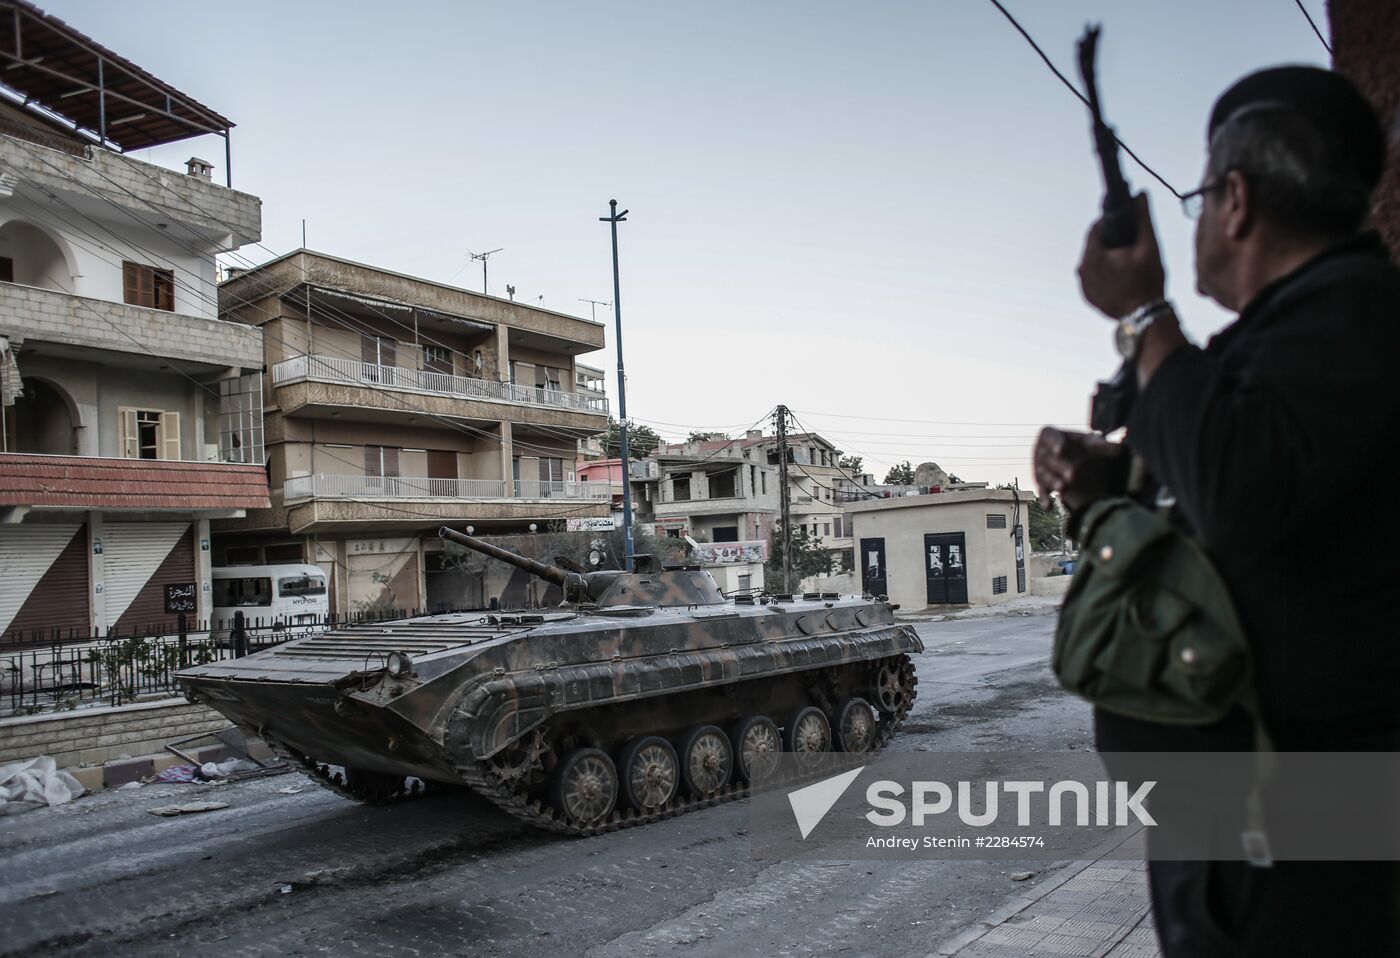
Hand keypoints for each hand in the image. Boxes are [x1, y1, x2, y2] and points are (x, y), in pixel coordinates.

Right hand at [1034, 427, 1125, 511]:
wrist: (1074, 460)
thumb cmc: (1080, 447)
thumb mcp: (1091, 445)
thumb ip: (1103, 446)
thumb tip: (1119, 448)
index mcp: (1052, 436)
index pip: (1048, 435)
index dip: (1053, 442)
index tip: (1060, 449)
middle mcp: (1043, 451)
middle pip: (1048, 458)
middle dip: (1060, 466)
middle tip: (1073, 475)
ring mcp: (1040, 468)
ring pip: (1044, 475)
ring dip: (1053, 482)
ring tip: (1064, 488)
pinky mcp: (1042, 483)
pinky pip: (1042, 490)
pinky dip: (1045, 498)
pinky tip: (1048, 506)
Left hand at [1078, 193, 1165, 318]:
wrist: (1144, 316)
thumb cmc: (1147, 282)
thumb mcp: (1149, 247)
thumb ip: (1143, 219)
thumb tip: (1140, 195)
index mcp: (1092, 256)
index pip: (1096, 228)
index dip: (1111, 221)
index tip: (1125, 220)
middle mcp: (1082, 270)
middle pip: (1094, 245)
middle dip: (1111, 240)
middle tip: (1130, 242)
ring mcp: (1084, 285)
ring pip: (1094, 261)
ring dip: (1108, 256)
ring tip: (1128, 258)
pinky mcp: (1089, 296)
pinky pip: (1095, 276)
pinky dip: (1105, 271)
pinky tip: (1121, 272)